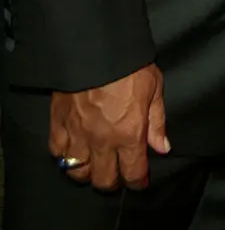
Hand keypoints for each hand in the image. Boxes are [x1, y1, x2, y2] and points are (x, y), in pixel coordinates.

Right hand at [48, 63, 168, 190]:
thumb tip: (162, 148)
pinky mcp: (58, 124)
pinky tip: (72, 150)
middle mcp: (103, 141)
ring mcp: (78, 135)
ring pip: (78, 172)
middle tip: (117, 174)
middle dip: (113, 181)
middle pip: (104, 180)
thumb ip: (157, 121)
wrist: (96, 47)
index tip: (139, 181)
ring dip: (87, 172)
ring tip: (94, 164)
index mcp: (129, 134)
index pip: (133, 173)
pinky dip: (64, 156)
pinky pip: (57, 153)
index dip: (138, 181)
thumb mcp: (154, 88)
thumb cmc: (130, 65)